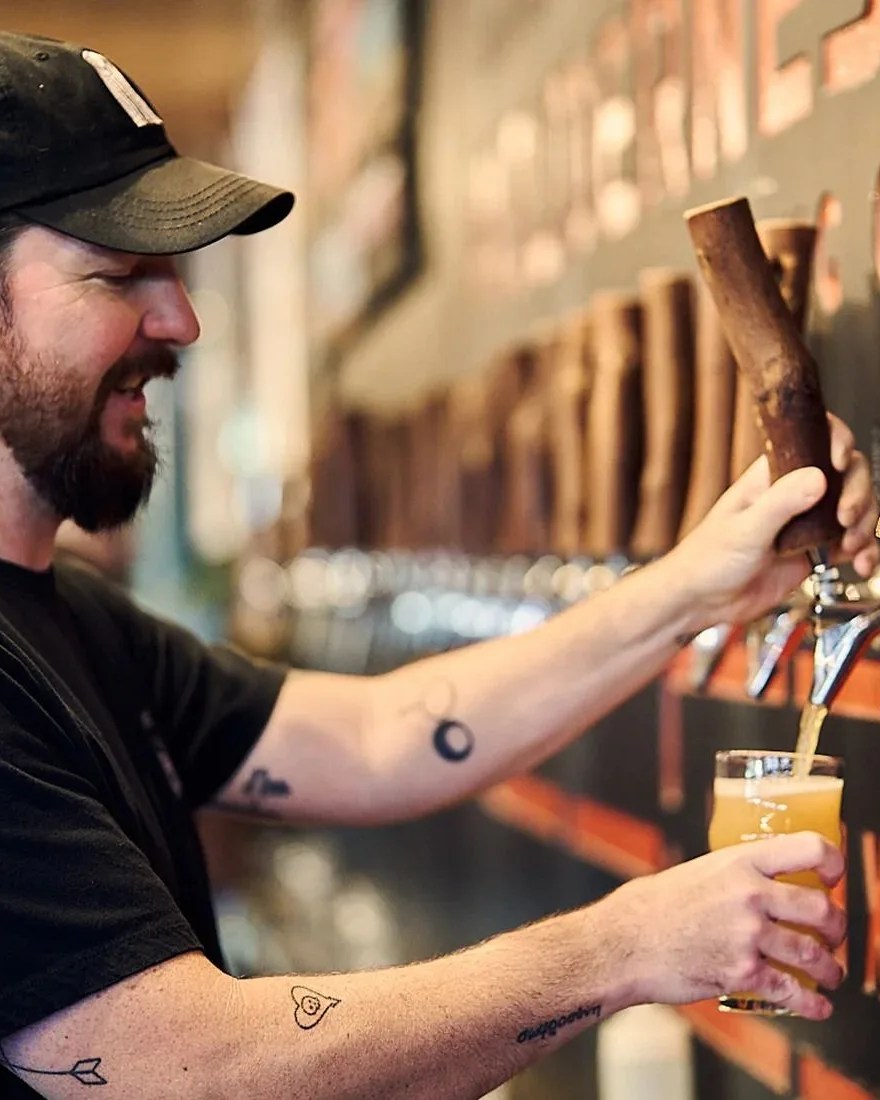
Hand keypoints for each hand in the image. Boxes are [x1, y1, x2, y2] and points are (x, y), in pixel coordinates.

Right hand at [605, 832, 845, 1019]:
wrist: (624, 942)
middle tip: (834, 935)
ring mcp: (748, 935)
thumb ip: (738, 876)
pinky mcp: (741, 973)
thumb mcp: (700, 871)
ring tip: (831, 973)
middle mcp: (750, 894)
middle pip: (821, 909)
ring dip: (831, 969)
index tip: (834, 878)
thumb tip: (768, 884)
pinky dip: (812, 1003)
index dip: (834, 863)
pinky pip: (793, 991)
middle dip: (837, 928)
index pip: (810, 848)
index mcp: (741, 862)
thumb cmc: (655, 905)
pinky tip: (818, 1006)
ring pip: (814, 954)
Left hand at [669, 413, 878, 625]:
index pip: (814, 439)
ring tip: (851, 547)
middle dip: (858, 493)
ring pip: (857, 507)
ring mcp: (808, 521)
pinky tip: (862, 564)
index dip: (836, 441)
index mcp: (772, 475)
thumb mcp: (744, 530)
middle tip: (846, 518)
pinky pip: (853, 543)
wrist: (704, 601)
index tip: (839, 464)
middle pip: (848, 473)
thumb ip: (780, 504)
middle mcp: (795, 493)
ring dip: (865, 524)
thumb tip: (818, 476)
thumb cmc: (707, 559)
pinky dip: (866, 551)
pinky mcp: (816, 550)